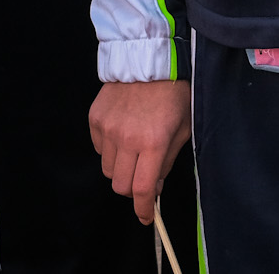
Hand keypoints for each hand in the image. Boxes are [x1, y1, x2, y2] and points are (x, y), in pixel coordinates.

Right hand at [90, 80, 190, 223]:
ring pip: (107, 169)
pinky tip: (124, 133)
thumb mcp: (184, 127)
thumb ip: (169, 159)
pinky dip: (111, 149)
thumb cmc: (175, 93)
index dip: (144, 209)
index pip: (143, 189)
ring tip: (136, 150)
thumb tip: (155, 186)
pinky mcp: (95, 119)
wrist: (151, 60)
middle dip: (133, 190)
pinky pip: (99, 148)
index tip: (146, 217)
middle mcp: (127, 139)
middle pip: (120, 185)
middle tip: (145, 179)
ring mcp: (107, 129)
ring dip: (122, 169)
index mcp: (154, 142)